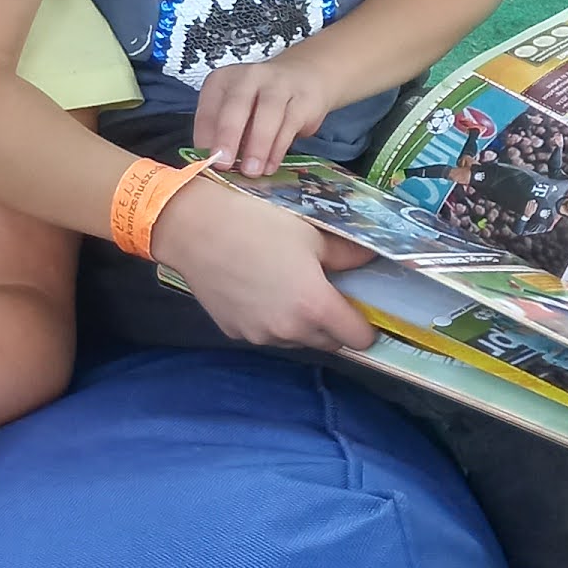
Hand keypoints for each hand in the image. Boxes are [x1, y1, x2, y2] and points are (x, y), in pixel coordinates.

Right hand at [151, 182, 373, 354]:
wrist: (195, 230)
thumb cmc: (257, 224)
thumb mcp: (311, 233)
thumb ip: (347, 253)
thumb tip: (371, 258)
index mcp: (315, 306)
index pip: (358, 338)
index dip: (364, 323)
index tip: (358, 306)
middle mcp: (289, 330)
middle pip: (329, 342)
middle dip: (332, 323)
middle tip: (322, 290)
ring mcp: (259, 336)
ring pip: (296, 339)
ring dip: (300, 324)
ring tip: (285, 287)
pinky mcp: (235, 333)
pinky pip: (265, 334)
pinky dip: (270, 320)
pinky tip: (258, 290)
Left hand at [191, 47, 338, 179]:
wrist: (304, 75)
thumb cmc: (259, 102)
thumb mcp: (234, 112)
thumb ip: (221, 133)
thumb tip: (211, 165)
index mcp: (222, 80)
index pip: (208, 110)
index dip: (204, 138)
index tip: (205, 162)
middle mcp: (249, 77)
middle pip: (236, 105)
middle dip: (228, 136)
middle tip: (224, 164)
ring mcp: (278, 85)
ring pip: (267, 114)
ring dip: (257, 146)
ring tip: (251, 171)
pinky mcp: (303, 99)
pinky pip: (289, 125)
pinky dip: (278, 149)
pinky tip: (270, 166)